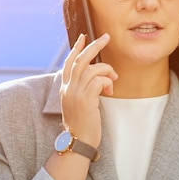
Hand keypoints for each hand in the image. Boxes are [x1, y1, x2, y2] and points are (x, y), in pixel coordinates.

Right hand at [60, 33, 117, 147]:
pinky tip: (110, 92)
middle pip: (81, 60)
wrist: (76, 142)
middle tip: (106, 37)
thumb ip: (83, 90)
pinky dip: (108, 82)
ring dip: (107, 70)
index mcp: (65, 88)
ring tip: (113, 80)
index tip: (83, 37)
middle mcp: (68, 88)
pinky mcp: (86, 100)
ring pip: (92, 68)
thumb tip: (97, 79)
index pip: (69, 63)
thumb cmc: (81, 125)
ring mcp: (76, 93)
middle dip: (94, 46)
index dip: (76, 48)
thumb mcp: (78, 104)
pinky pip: (99, 81)